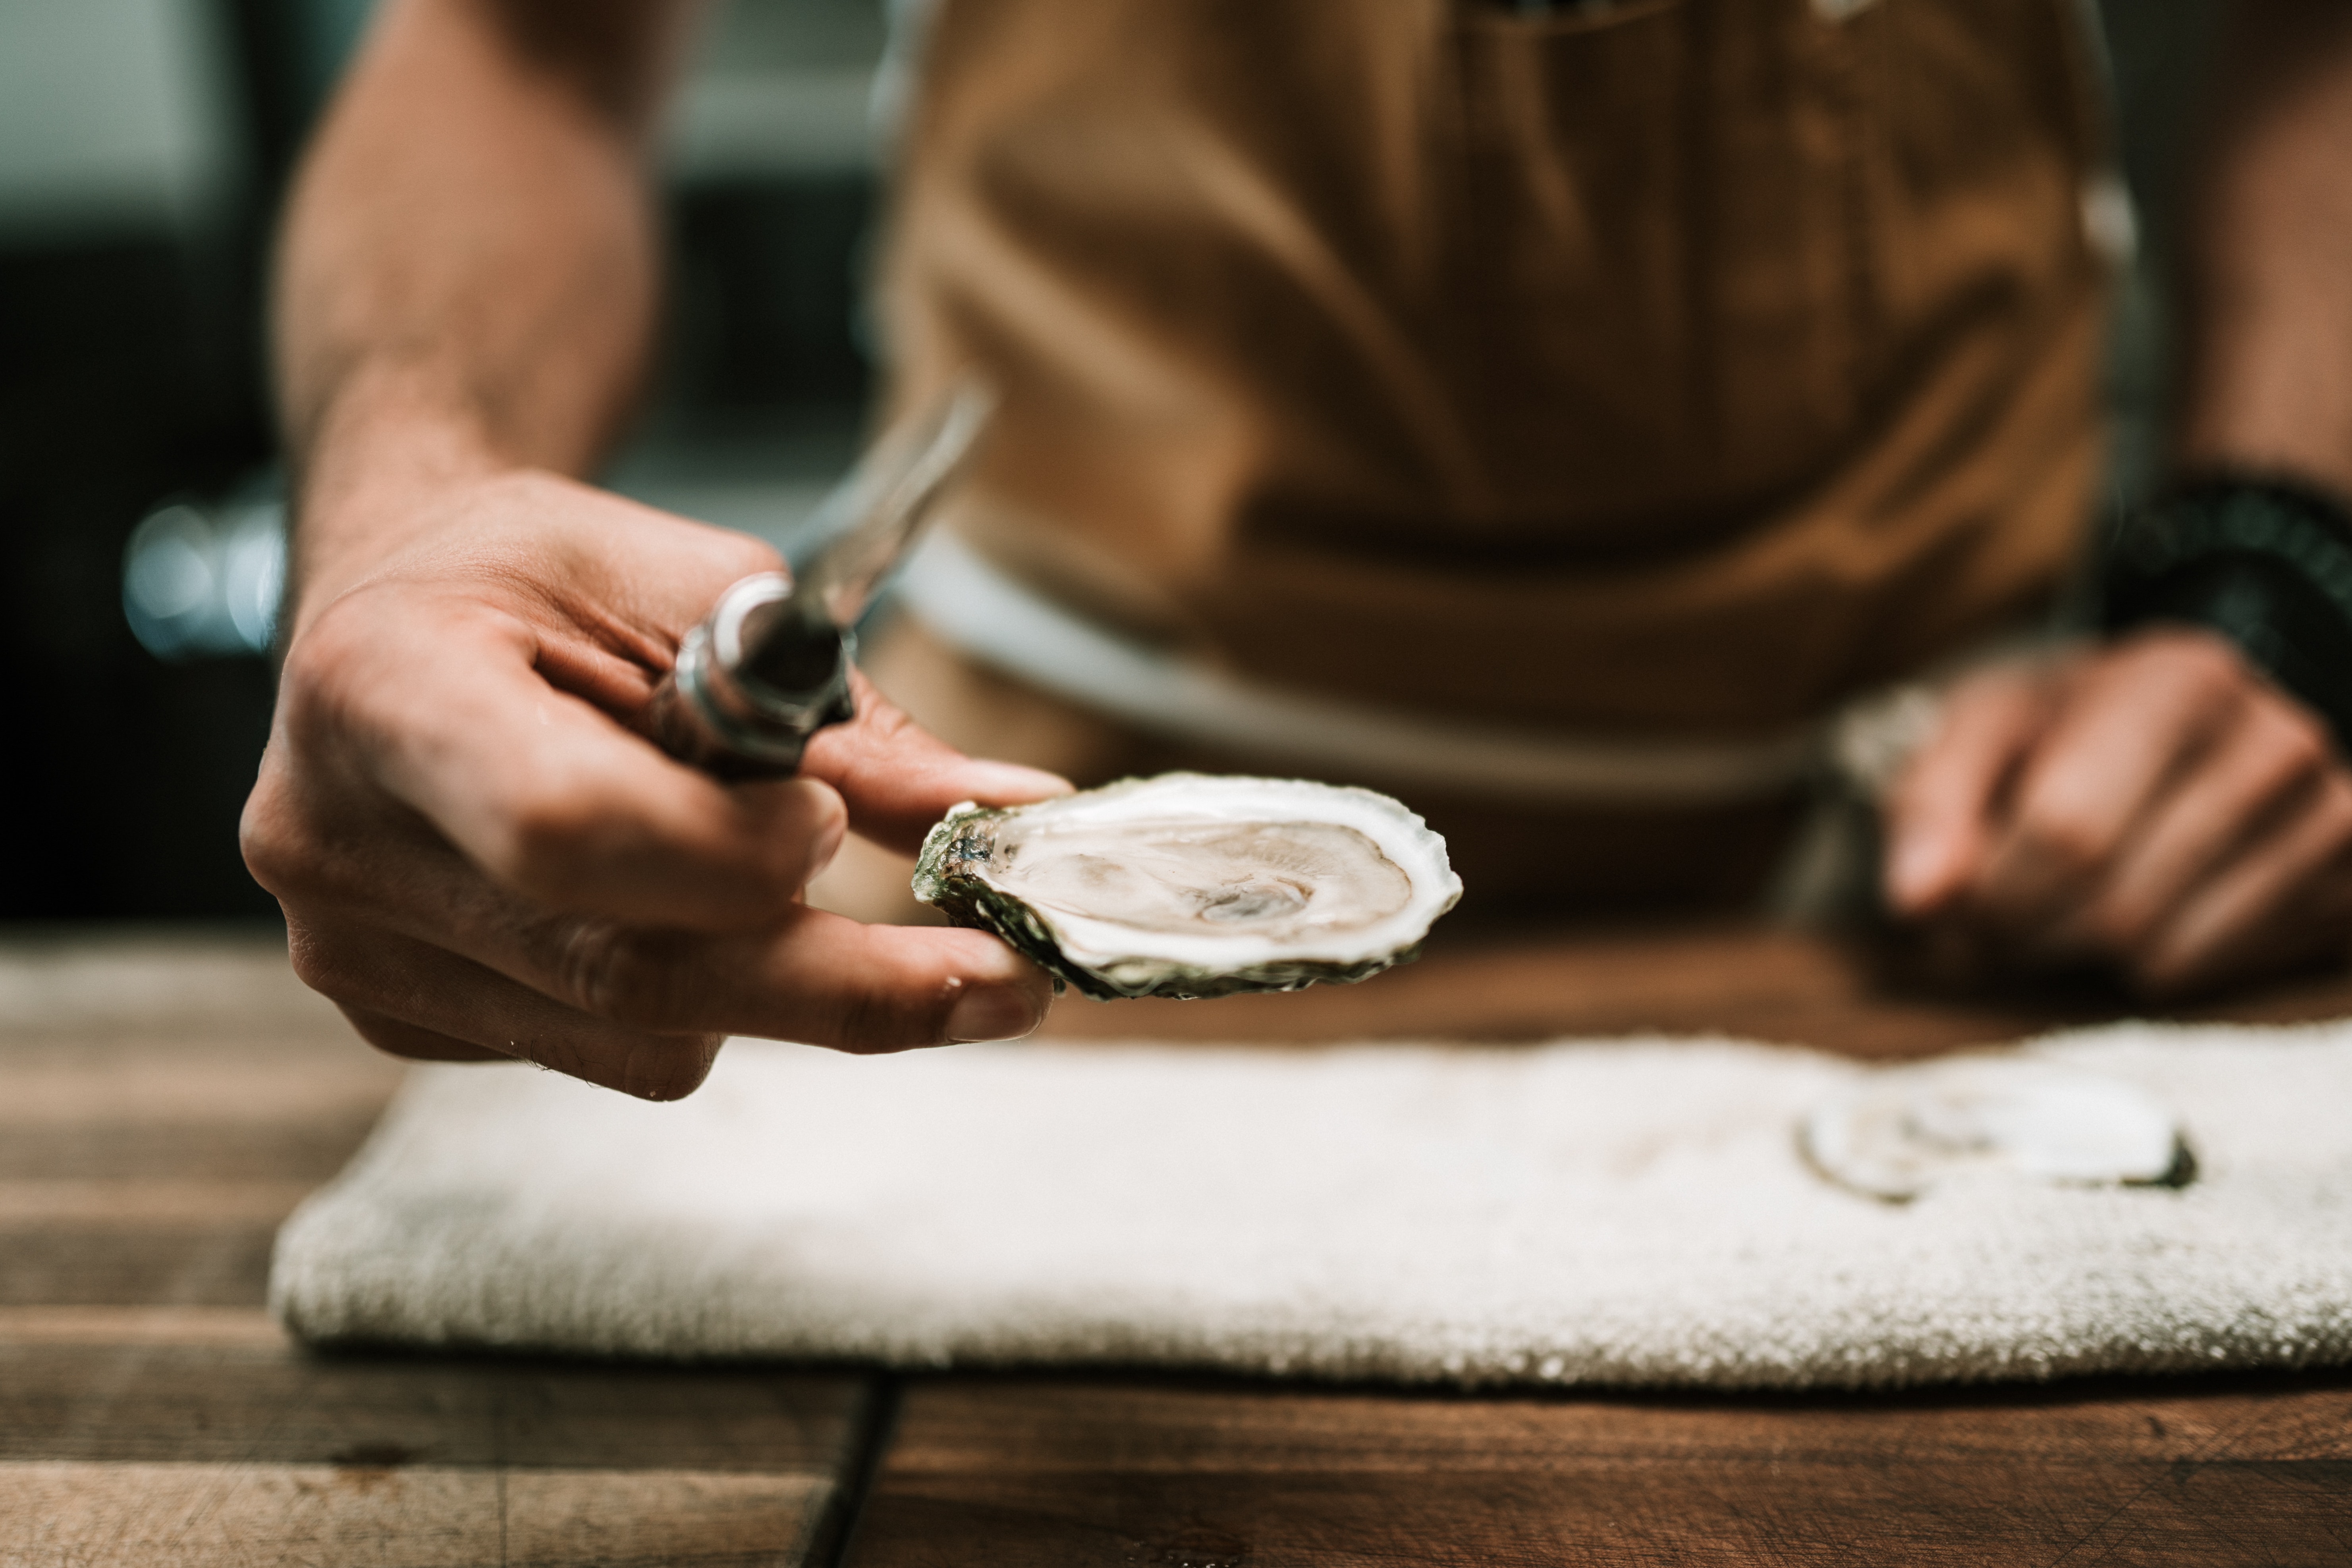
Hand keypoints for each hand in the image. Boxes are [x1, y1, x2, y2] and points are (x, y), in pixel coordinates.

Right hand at [242, 467, 1070, 1098]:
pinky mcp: (397, 1019)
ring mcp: (356, 952)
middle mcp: (339, 844)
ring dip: (769, 978)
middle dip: (840, 982)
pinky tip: (672, 900)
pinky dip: (691, 992)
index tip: (831, 826)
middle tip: (998, 982)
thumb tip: (1014, 807)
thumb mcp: (695, 590)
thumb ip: (845, 716)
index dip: (725, 847)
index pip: (566, 822)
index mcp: (385, 690)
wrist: (402, 608)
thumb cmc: (544, 577)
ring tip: (779, 870)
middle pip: (625, 969)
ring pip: (639, 1037)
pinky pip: (603, 1052)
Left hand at [1883, 629, 2351, 996]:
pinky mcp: (2344, 886)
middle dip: (2026, 936)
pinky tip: (2139, 910)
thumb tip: (1915, 900)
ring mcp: (2326, 817)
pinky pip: (2216, 976)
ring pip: (2164, 956)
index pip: (2068, 831)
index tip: (1950, 911)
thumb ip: (1930, 803)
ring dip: (2083, 958)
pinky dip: (2151, 965)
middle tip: (1991, 926)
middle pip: (2115, 905)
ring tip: (2061, 911)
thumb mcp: (1984, 727)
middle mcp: (2271, 743)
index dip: (1991, 895)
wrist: (2197, 715)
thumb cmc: (2072, 724)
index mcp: (2175, 682)